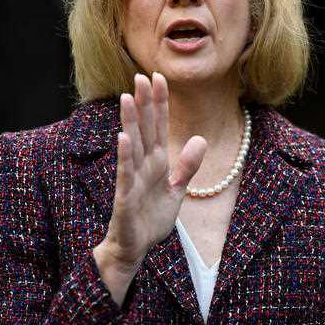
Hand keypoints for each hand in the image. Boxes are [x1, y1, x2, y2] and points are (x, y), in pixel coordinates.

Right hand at [93, 72, 206, 304]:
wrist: (136, 248)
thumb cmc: (151, 218)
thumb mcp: (177, 190)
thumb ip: (187, 166)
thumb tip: (200, 139)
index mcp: (157, 162)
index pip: (158, 125)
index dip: (159, 102)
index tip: (158, 77)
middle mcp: (143, 165)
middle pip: (144, 128)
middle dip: (143, 103)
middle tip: (141, 75)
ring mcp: (132, 179)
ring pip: (133, 145)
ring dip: (130, 121)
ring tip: (127, 97)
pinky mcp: (126, 197)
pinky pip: (126, 173)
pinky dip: (125, 155)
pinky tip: (124, 137)